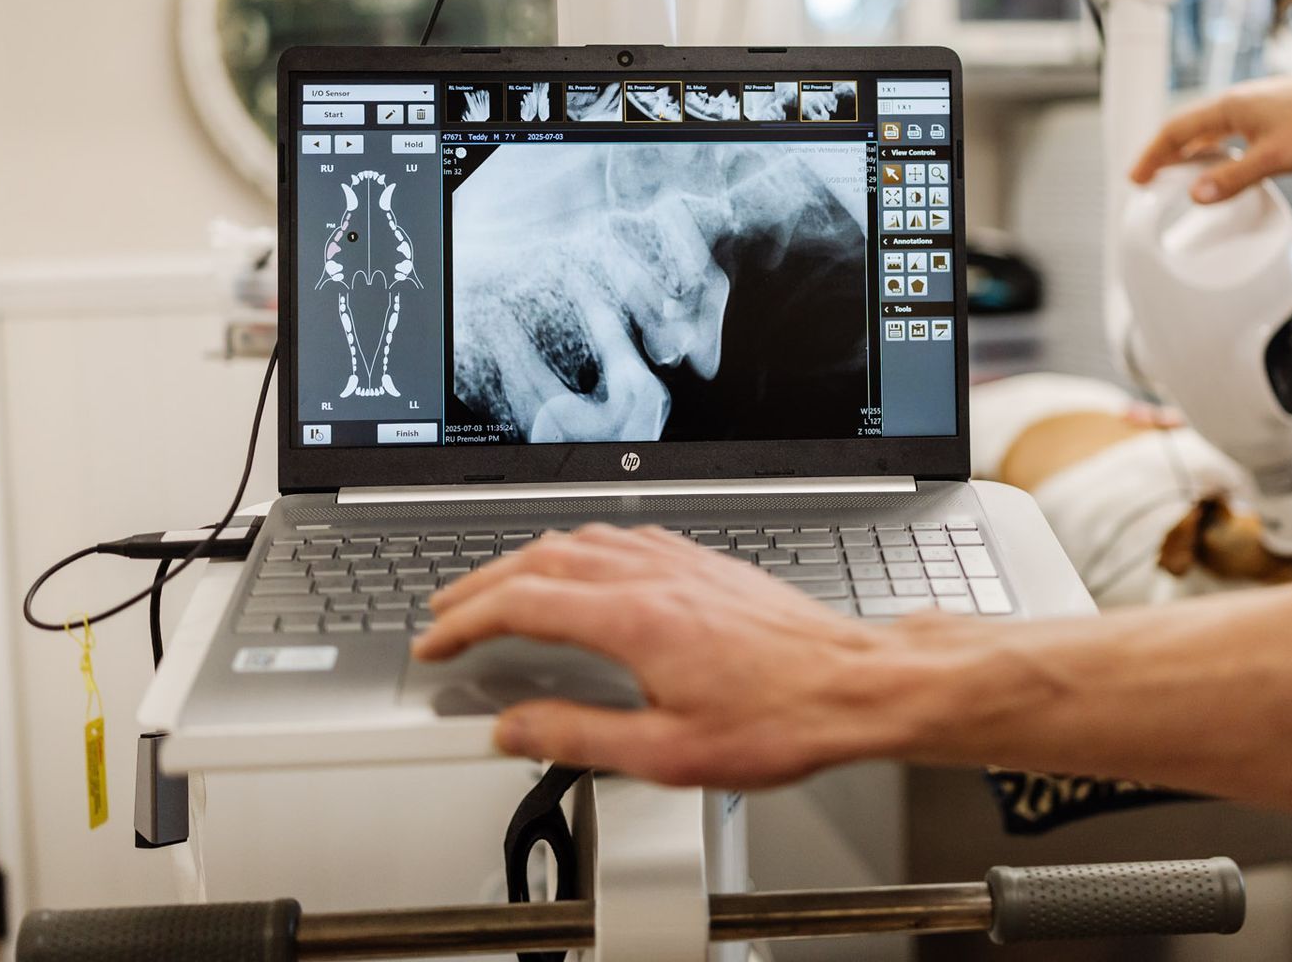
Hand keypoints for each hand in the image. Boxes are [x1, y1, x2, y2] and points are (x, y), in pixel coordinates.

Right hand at [410, 524, 937, 786]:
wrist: (854, 684)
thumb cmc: (782, 718)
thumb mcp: (669, 754)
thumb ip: (580, 738)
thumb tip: (516, 727)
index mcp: (635, 618)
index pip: (522, 604)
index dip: (465, 623)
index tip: (437, 643)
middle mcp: (654, 575)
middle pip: (540, 561)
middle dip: (481, 586)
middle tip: (445, 613)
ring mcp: (681, 561)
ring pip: (579, 541)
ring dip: (525, 562)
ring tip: (496, 589)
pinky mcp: (705, 562)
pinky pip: (622, 538)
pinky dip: (576, 550)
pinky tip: (579, 567)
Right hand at [1129, 69, 1291, 201]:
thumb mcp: (1274, 157)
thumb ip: (1233, 177)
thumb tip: (1197, 195)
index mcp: (1226, 109)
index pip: (1174, 131)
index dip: (1151, 156)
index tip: (1136, 177)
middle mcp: (1232, 103)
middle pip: (1184, 129)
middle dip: (1162, 154)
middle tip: (1146, 178)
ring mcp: (1248, 107)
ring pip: (1204, 130)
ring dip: (1185, 152)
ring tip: (1174, 174)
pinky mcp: (1263, 113)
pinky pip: (1223, 131)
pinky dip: (1209, 149)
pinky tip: (1218, 162)